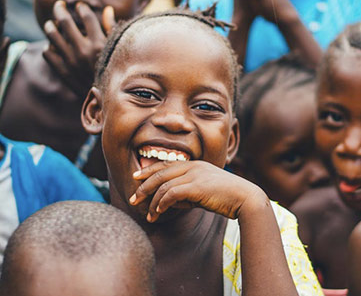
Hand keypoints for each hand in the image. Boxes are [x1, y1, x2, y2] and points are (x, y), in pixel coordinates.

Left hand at [43, 0, 115, 97]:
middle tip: (59, 5)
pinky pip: (48, 53)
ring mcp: (71, 61)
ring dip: (50, 26)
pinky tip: (53, 46)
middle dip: (60, 9)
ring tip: (51, 24)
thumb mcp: (117, 50)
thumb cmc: (115, 71)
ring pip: (52, 35)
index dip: (82, 8)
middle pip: (65, 21)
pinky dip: (49, 47)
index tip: (80, 7)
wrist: (108, 99)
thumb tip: (107, 9)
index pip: (86, 16)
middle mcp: (83, 50)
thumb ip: (111, 29)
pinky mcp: (63, 71)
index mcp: (99, 43)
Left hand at [129, 160, 262, 222]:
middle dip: (144, 185)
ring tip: (147, 214)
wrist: (246, 198)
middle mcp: (192, 166)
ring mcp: (194, 175)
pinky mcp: (196, 187)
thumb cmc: (226, 197)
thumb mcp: (203, 192)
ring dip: (152, 201)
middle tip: (133, 198)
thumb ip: (186, 193)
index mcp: (194, 164)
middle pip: (160, 172)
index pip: (166, 165)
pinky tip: (158, 212)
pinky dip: (162, 203)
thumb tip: (168, 202)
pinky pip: (172, 194)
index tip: (136, 177)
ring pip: (164, 185)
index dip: (149, 170)